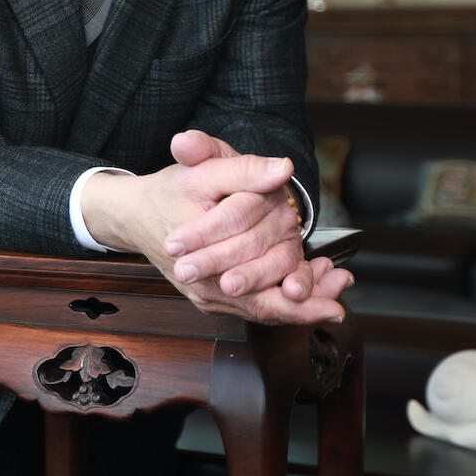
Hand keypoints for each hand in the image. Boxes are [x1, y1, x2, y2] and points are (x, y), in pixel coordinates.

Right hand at [81, 130, 352, 324]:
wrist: (135, 216)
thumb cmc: (170, 191)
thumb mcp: (203, 169)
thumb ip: (242, 168)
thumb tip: (283, 167)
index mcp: (200, 245)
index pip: (250, 256)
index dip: (293, 267)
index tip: (332, 271)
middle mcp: (203, 280)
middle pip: (260, 295)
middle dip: (304, 296)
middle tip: (340, 293)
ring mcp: (207, 294)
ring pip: (259, 308)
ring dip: (300, 308)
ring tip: (334, 302)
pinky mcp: (212, 299)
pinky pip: (253, 308)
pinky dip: (283, 307)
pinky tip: (312, 298)